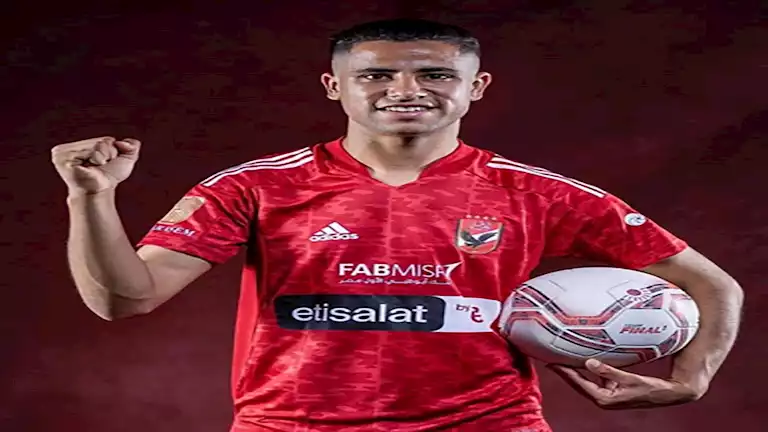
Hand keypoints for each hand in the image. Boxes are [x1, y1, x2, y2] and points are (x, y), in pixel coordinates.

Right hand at [51, 136, 140, 195]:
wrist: (99, 192)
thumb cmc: (108, 178)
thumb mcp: (125, 160)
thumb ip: (132, 146)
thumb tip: (125, 142)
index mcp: (81, 145)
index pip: (107, 140)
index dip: (112, 153)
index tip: (104, 165)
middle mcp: (70, 147)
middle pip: (102, 141)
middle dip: (107, 155)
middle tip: (98, 168)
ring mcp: (63, 151)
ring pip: (97, 145)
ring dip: (101, 159)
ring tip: (92, 168)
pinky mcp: (62, 156)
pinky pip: (90, 150)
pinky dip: (94, 159)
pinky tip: (86, 168)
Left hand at [548, 359, 705, 409]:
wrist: (671, 393)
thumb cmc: (652, 388)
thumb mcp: (630, 379)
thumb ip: (609, 371)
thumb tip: (589, 362)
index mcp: (606, 399)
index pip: (580, 384)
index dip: (565, 373)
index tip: (553, 363)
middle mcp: (605, 398)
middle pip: (579, 383)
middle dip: (566, 372)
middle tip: (552, 358)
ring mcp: (609, 394)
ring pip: (587, 381)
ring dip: (576, 371)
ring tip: (564, 357)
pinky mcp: (614, 389)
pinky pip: (595, 379)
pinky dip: (588, 371)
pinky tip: (585, 360)